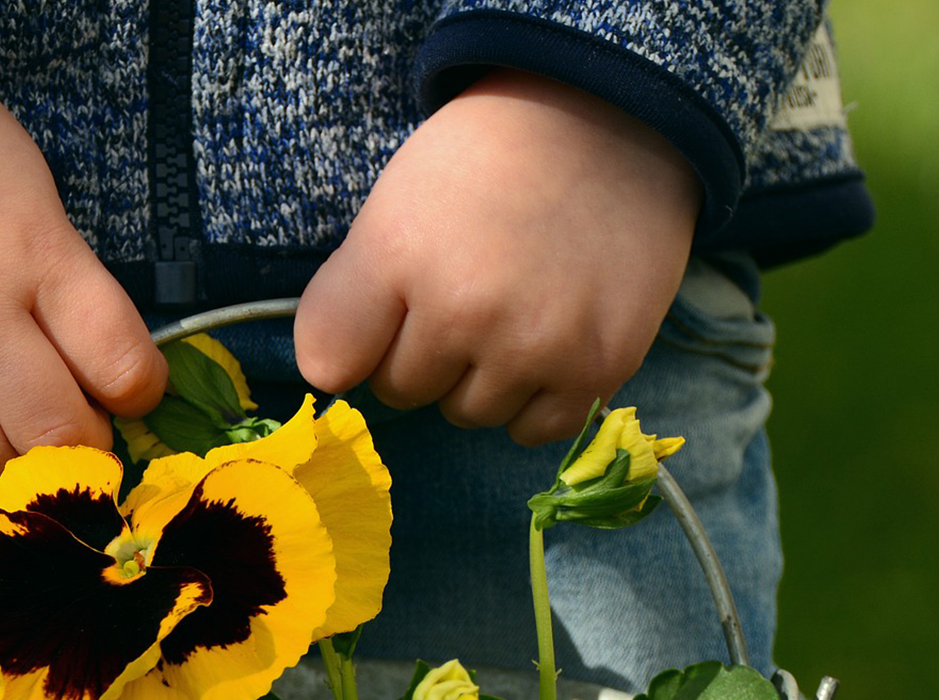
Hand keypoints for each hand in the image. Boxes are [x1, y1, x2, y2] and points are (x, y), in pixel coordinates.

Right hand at [0, 1, 165, 525]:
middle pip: (53, 428)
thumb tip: (97, 367)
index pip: (120, 361)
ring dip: (20, 488)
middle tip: (90, 456)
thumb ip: (63, 277)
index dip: (140, 397)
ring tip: (37, 488)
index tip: (135, 399)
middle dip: (87, 458)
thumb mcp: (30, 186)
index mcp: (35, 250)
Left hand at [295, 69, 702, 445]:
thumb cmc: (489, 160)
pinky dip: (535, 399)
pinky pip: (535, 430)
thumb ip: (350, 293)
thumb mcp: (395, 200)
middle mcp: (464, 311)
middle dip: (423, 352)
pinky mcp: (597, 368)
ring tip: (513, 308)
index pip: (328, 362)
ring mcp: (534, 346)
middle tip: (466, 290)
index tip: (384, 313)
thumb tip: (333, 376)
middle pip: (403, 391)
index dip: (354, 340)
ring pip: (469, 413)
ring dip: (480, 377)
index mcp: (398, 253)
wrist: (610, 124)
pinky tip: (548, 342)